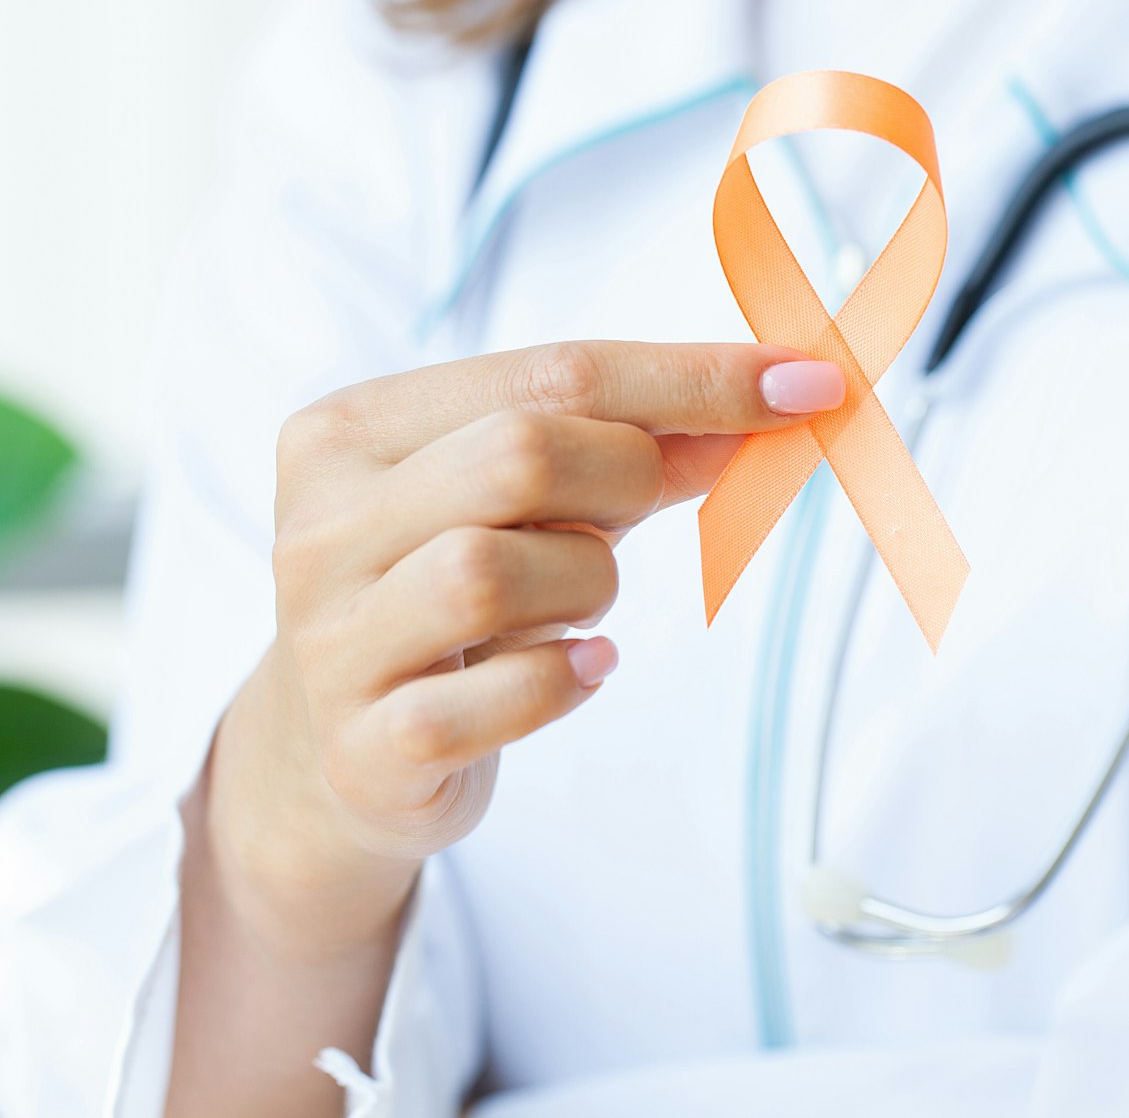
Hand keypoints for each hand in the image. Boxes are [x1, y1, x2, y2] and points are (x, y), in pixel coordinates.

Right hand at [204, 341, 845, 946]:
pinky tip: (581, 669)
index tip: (806, 384)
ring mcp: (331, 640)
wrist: (341, 756)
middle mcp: (321, 526)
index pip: (550, 373)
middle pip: (518, 456)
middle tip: (642, 511)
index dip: (694, 378)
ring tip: (577, 605)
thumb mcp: (521, 501)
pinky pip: (498, 699)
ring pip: (493, 572)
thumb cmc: (447, 595)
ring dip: (587, 586)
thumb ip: (628, 444)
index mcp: (352, 430)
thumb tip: (769, 402)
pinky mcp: (366, 746)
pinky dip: (567, 680)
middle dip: (627, 479)